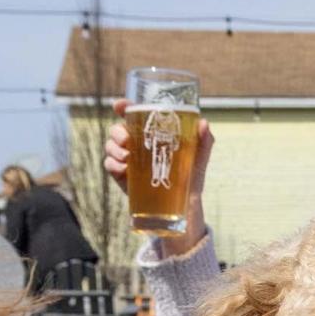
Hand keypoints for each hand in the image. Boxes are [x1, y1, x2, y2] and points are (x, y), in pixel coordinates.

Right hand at [105, 97, 214, 254]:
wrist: (183, 209)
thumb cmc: (191, 179)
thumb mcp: (199, 158)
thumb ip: (203, 141)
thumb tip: (203, 123)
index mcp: (152, 135)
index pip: (133, 116)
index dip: (123, 107)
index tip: (119, 106)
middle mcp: (137, 145)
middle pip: (117, 130)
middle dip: (117, 131)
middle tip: (126, 140)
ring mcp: (128, 162)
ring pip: (110, 146)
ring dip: (113, 148)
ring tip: (127, 157)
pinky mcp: (123, 178)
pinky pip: (110, 166)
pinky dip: (113, 165)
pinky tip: (123, 169)